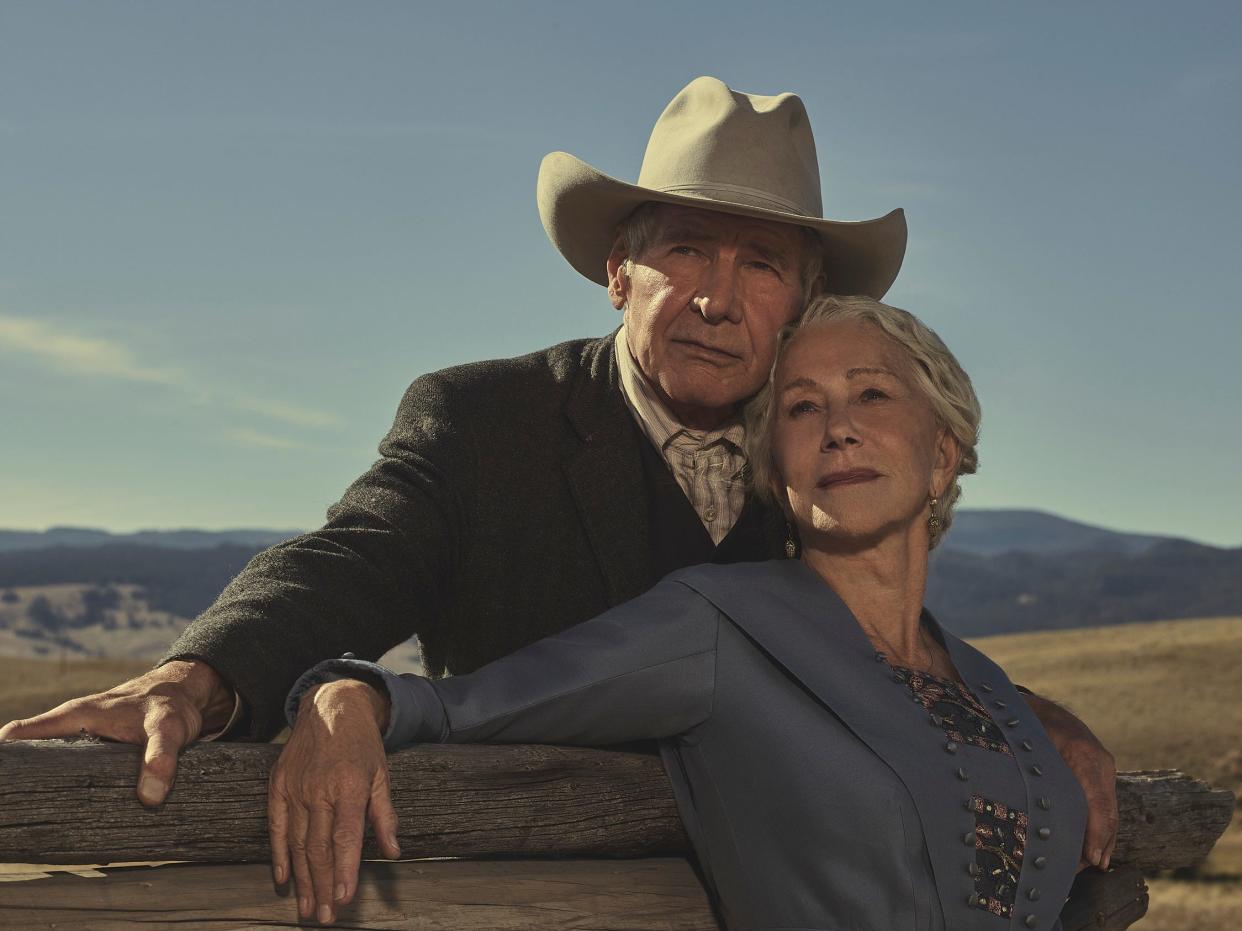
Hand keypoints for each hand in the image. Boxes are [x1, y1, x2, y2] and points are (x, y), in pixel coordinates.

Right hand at [0, 659, 234, 806]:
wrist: (188, 696)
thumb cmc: (172, 706)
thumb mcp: (169, 729)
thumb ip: (161, 759)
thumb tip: (149, 798)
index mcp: (75, 717)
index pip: (21, 735)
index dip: (5, 759)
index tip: (4, 786)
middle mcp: (72, 728)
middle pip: (29, 755)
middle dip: (20, 780)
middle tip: (17, 811)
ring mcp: (81, 741)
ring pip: (49, 766)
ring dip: (43, 786)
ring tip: (36, 821)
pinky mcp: (95, 753)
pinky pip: (70, 771)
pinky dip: (66, 788)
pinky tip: (68, 814)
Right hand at [269, 679, 399, 924]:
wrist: (331, 705)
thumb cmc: (362, 743)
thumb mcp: (382, 773)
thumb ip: (385, 815)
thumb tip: (393, 852)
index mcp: (348, 787)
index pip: (345, 838)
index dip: (344, 870)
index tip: (343, 899)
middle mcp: (318, 790)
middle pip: (319, 848)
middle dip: (322, 885)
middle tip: (324, 916)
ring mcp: (295, 788)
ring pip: (297, 843)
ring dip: (302, 879)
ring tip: (306, 907)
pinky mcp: (278, 785)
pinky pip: (276, 825)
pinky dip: (278, 854)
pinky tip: (283, 878)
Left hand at [1023, 692, 1118, 869]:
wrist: (1040, 707)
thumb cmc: (1024, 726)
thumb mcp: (1023, 744)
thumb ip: (1028, 773)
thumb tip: (1023, 811)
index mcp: (1081, 753)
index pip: (1096, 803)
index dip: (1095, 834)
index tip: (1090, 860)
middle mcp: (1099, 760)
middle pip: (1106, 811)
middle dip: (1098, 844)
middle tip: (1082, 870)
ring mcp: (1105, 765)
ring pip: (1110, 810)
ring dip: (1102, 839)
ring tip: (1088, 865)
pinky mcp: (1103, 771)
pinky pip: (1107, 803)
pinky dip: (1101, 825)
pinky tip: (1095, 848)